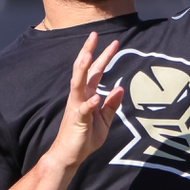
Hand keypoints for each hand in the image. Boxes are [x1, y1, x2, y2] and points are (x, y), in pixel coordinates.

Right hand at [48, 32, 123, 168]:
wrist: (69, 155)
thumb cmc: (85, 137)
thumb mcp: (104, 120)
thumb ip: (111, 105)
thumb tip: (120, 88)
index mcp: (87, 95)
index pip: (95, 71)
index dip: (104, 56)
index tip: (114, 42)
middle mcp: (80, 97)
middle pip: (83, 69)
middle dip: (88, 51)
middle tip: (94, 34)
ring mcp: (76, 107)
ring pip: (78, 83)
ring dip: (83, 69)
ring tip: (88, 54)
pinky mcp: (77, 121)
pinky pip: (83, 110)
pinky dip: (89, 103)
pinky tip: (95, 97)